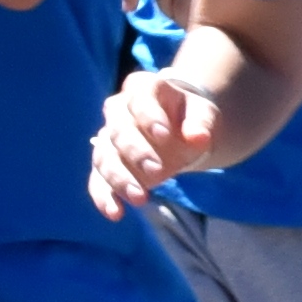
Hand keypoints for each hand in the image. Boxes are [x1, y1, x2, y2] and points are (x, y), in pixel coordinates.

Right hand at [91, 61, 232, 219]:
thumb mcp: (204, 114)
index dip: (149, 116)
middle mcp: (118, 110)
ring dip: (120, 179)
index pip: (141, 100)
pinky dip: (103, 197)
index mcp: (143, 89)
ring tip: (140, 198)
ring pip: (105, 157)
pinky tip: (115, 213)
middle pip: (119, 131)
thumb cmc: (190, 116)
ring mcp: (108, 138)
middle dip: (136, 153)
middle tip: (157, 172)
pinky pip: (97, 180)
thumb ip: (201, 123)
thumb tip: (198, 137)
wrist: (179, 128)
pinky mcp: (106, 164)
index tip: (164, 135)